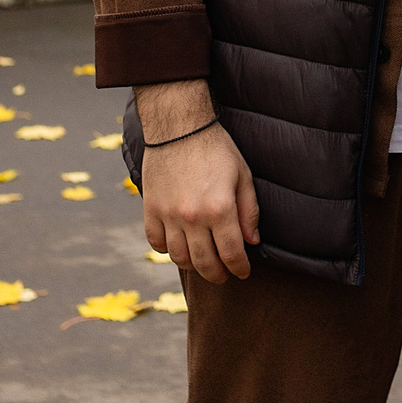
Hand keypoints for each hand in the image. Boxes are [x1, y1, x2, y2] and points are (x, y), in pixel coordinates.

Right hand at [135, 79, 259, 282]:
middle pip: (205, 262)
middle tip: (224, 276)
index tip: (243, 272)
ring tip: (202, 264)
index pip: (231, 253)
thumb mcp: (242, 176)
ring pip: (179, 257)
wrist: (179, 127)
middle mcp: (193, 217)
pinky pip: (156, 242)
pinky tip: (178, 247)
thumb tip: (251, 241)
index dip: (239, 268)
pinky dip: (167, 250)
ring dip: (193, 266)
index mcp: (220, 209)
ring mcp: (168, 215)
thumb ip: (249, 211)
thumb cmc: (216, 149)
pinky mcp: (150, 209)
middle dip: (218, 274)